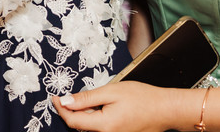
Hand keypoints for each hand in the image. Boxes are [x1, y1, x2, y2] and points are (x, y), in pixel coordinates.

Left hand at [53, 82, 175, 131]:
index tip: (54, 97)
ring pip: (89, 127)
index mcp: (104, 126)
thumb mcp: (112, 91)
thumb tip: (65, 101)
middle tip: (73, 94)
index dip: (60, 109)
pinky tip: (102, 107)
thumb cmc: (143, 98)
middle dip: (72, 110)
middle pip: (80, 126)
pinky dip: (95, 118)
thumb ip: (87, 98)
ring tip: (93, 99)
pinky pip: (100, 128)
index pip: (72, 121)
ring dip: (84, 114)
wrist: (165, 110)